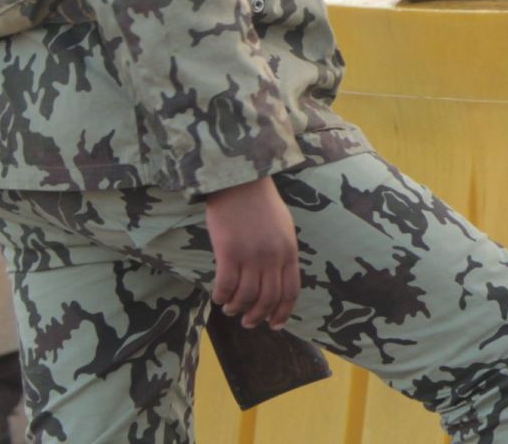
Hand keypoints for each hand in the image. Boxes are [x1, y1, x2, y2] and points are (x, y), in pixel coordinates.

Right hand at [205, 177, 299, 329]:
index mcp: (289, 250)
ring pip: (245, 297)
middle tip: (247, 322)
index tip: (274, 325)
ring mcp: (251, 255)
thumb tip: (277, 281)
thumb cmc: (261, 203)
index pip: (290, 291)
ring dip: (236, 308)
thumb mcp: (283, 228)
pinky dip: (221, 296)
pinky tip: (218, 296)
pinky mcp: (229, 252)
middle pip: (267, 299)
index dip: (282, 313)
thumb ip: (283, 253)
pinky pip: (225, 286)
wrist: (241, 181)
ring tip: (230, 308)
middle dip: (257, 316)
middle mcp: (273, 257)